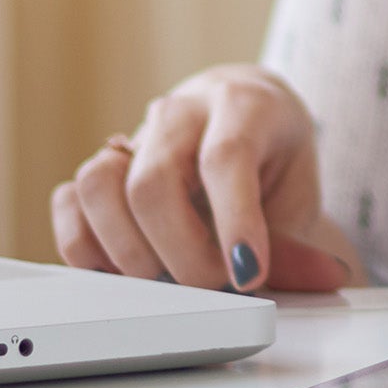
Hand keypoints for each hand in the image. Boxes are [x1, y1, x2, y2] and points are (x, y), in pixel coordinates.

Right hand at [51, 65, 356, 293]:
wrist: (249, 125)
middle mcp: (181, 112)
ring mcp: (133, 135)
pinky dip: (87, 245)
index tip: (247, 273)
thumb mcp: (298, 195)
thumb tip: (319, 280)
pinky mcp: (100, 165)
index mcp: (243, 106)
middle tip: (214, 281)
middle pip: (152, 182)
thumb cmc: (274, 163)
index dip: (234, 221)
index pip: (225, 157)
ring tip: (169, 275)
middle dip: (181, 252)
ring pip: (97, 184)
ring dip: (129, 250)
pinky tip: (126, 267)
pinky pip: (69, 200)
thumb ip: (295, 243)